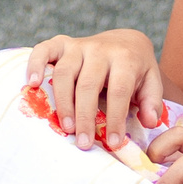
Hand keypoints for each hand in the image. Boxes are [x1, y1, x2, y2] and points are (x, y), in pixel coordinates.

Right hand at [26, 29, 165, 150]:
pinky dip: (34, 64)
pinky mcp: (62, 43)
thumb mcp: (151, 82)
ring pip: (64, 73)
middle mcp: (100, 49)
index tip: (112, 142)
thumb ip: (152, 101)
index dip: (115, 118)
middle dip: (85, 116)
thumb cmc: (136, 70)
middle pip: (88, 84)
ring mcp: (79, 45)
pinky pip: (44, 50)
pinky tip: (31, 84)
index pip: (119, 91)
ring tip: (66, 128)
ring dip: (63, 102)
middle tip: (84, 142)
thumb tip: (150, 121)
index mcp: (125, 58)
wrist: (125, 40)